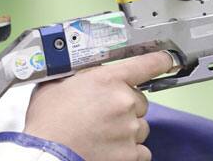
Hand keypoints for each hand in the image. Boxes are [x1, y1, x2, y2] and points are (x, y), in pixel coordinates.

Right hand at [23, 52, 173, 160]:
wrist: (46, 153)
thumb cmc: (47, 121)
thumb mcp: (56, 84)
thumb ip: (77, 75)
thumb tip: (82, 71)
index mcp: (107, 80)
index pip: (145, 65)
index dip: (159, 61)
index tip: (166, 60)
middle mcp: (123, 102)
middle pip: (140, 101)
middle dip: (126, 106)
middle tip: (103, 114)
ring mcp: (129, 129)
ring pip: (140, 126)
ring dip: (127, 129)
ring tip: (102, 133)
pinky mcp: (130, 154)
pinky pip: (141, 151)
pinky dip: (129, 151)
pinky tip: (110, 148)